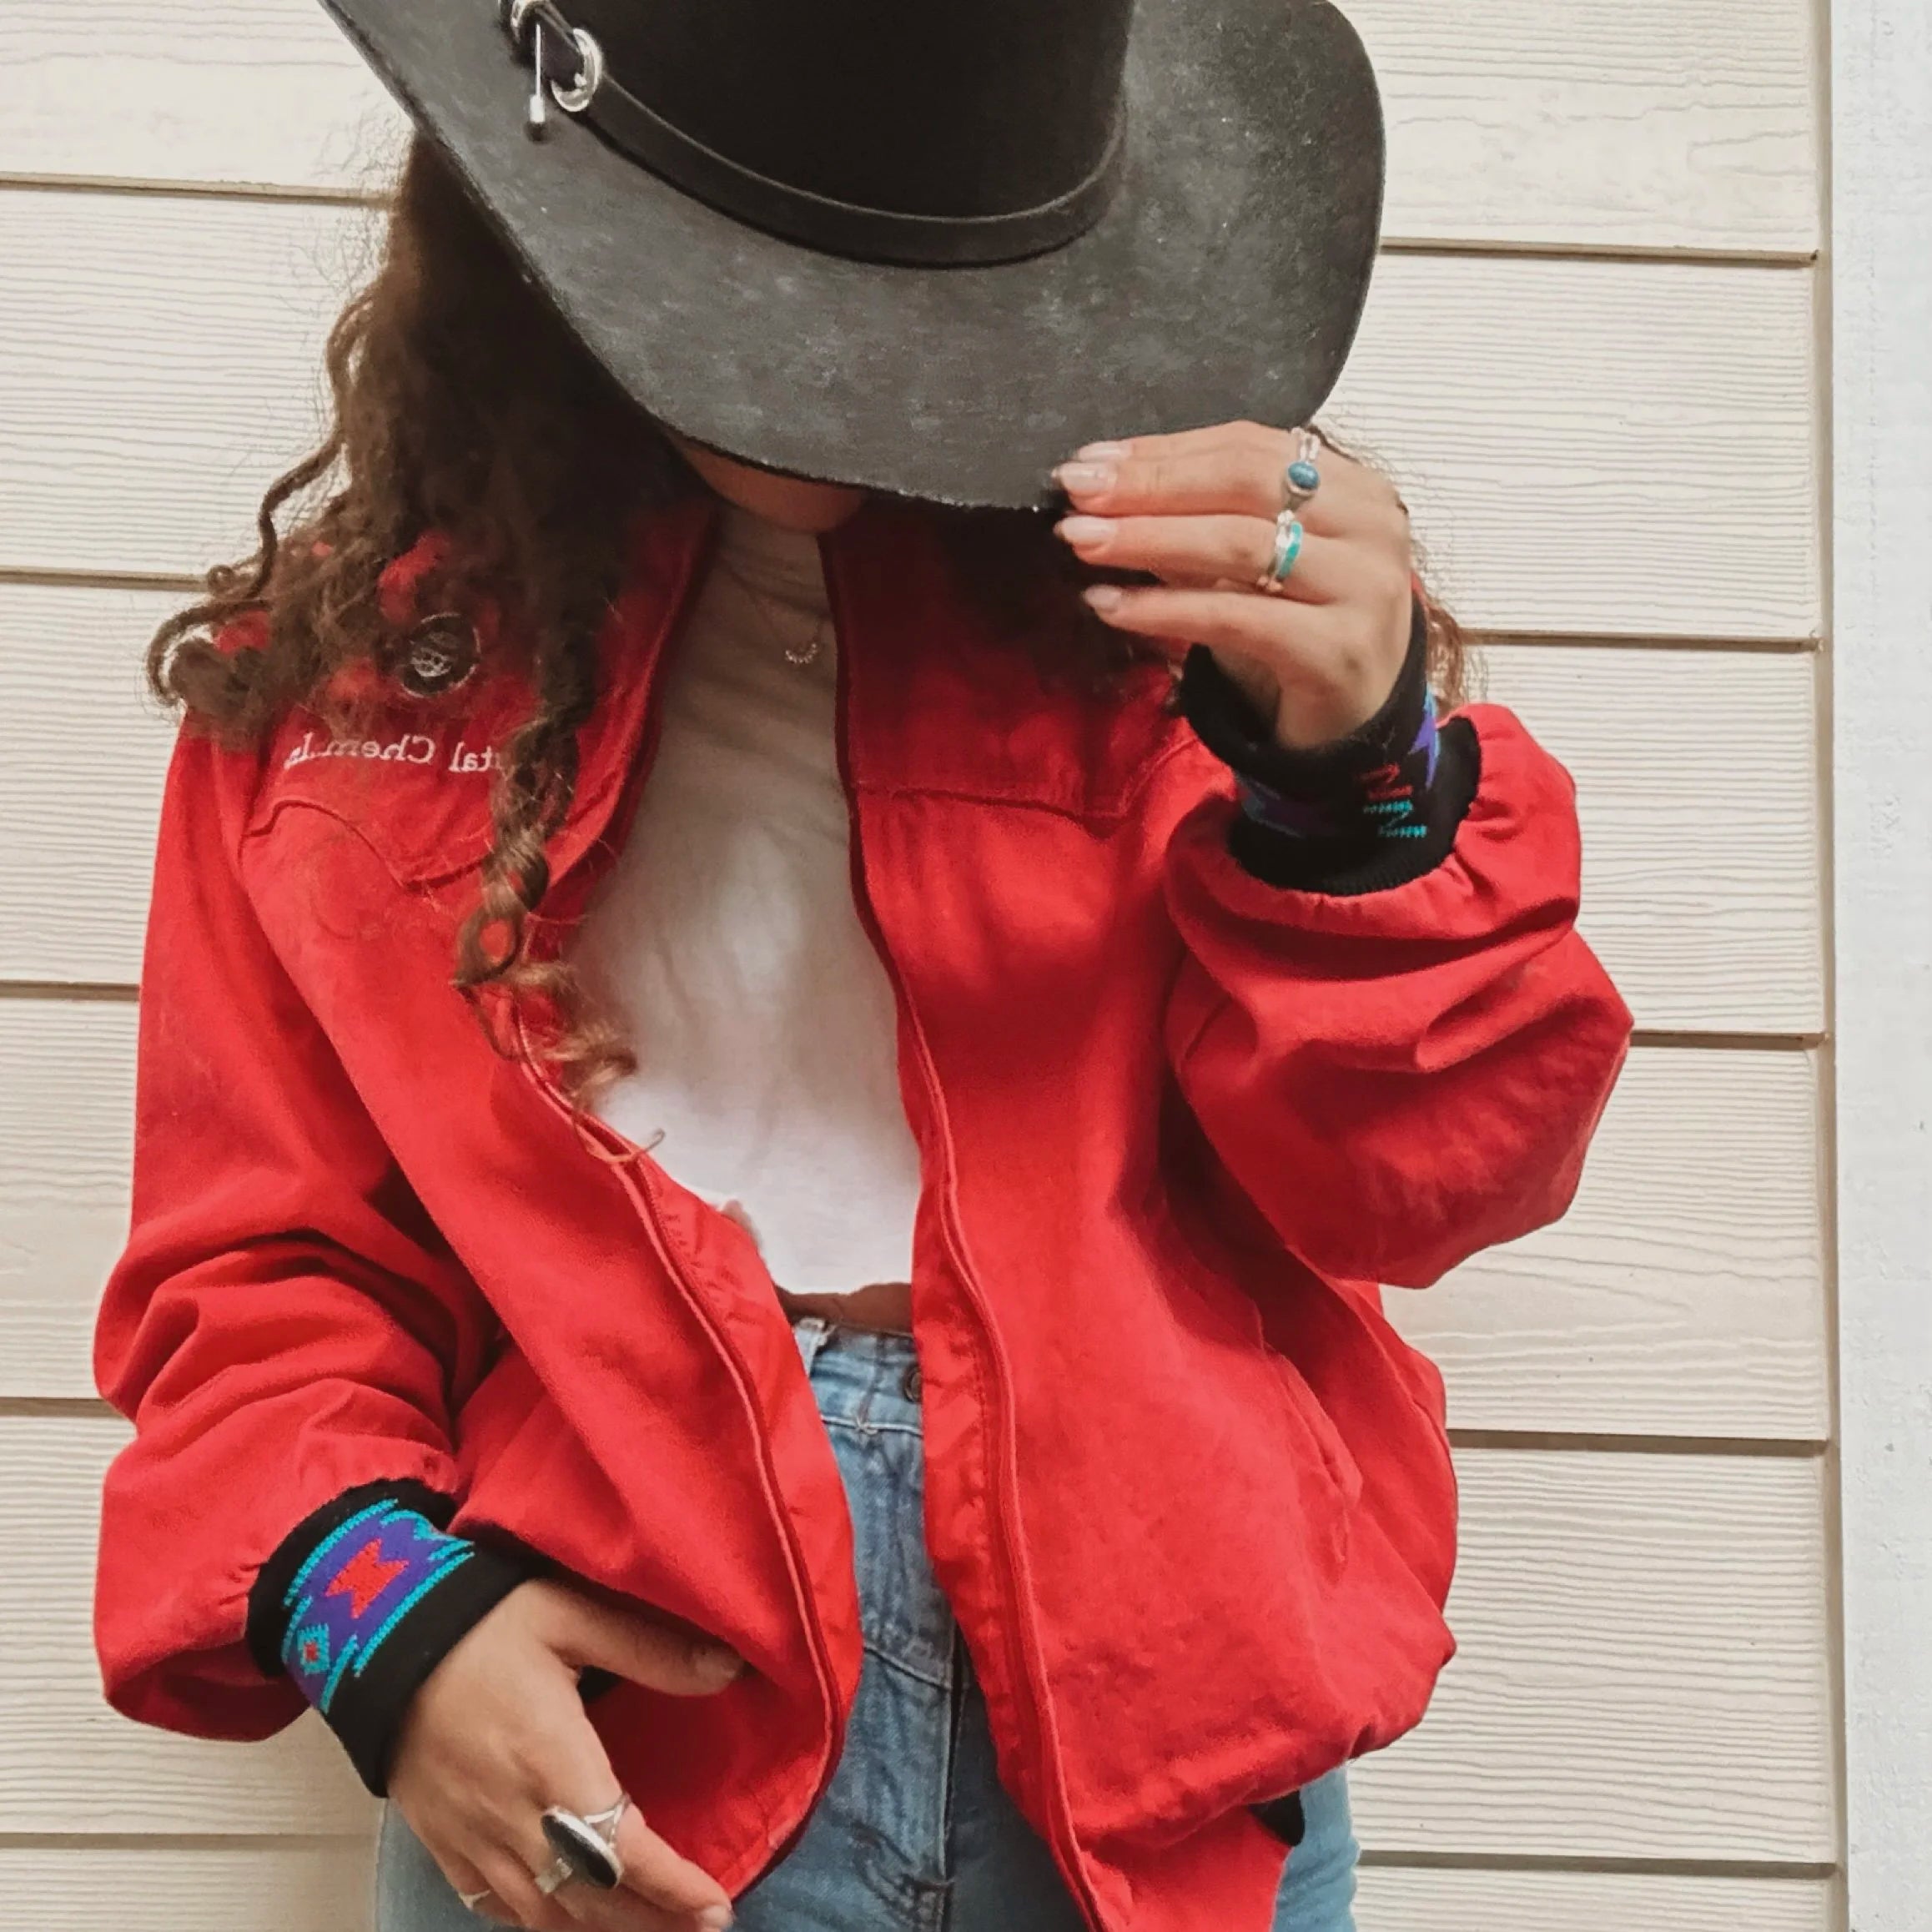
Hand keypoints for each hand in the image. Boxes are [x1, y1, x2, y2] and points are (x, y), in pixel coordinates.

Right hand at [387, 1579, 742, 1930]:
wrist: (376, 1635)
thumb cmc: (480, 1619)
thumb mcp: (570, 1613)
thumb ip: (650, 1647)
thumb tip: (728, 1668)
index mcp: (551, 1761)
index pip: (623, 1850)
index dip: (673, 1887)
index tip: (717, 1907)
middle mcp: (511, 1815)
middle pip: (588, 1899)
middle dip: (649, 1921)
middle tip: (700, 1927)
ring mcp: (470, 1835)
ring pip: (541, 1914)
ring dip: (599, 1930)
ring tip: (648, 1930)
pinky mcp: (440, 1838)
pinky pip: (491, 1904)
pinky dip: (535, 1922)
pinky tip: (563, 1918)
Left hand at [1053, 421, 1413, 748]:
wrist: (1353, 727)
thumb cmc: (1296, 634)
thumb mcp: (1247, 570)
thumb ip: (1193, 526)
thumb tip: (1102, 490)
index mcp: (1351, 486)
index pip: (1247, 447)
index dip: (1164, 450)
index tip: (1092, 459)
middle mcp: (1369, 525)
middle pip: (1244, 482)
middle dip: (1151, 485)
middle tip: (1077, 492)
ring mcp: (1362, 587)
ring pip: (1239, 544)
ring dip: (1148, 539)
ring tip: (1081, 540)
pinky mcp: (1338, 649)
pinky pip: (1236, 618)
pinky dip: (1165, 609)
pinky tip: (1110, 605)